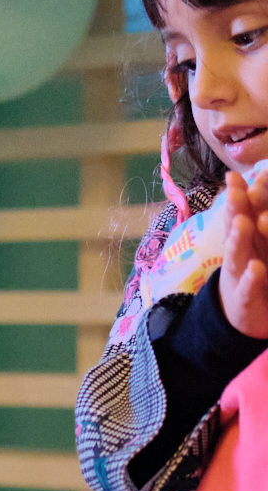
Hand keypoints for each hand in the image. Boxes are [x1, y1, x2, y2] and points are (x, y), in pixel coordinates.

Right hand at [219, 169, 267, 336]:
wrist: (243, 314)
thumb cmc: (253, 270)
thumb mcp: (254, 239)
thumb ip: (248, 211)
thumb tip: (236, 177)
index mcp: (246, 235)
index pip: (242, 209)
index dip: (240, 193)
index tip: (236, 176)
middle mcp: (241, 252)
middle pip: (236, 228)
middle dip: (234, 210)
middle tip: (234, 191)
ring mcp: (240, 276)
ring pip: (238, 256)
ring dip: (238, 240)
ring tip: (242, 223)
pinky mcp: (245, 301)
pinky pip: (248, 290)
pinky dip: (250, 280)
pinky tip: (256, 269)